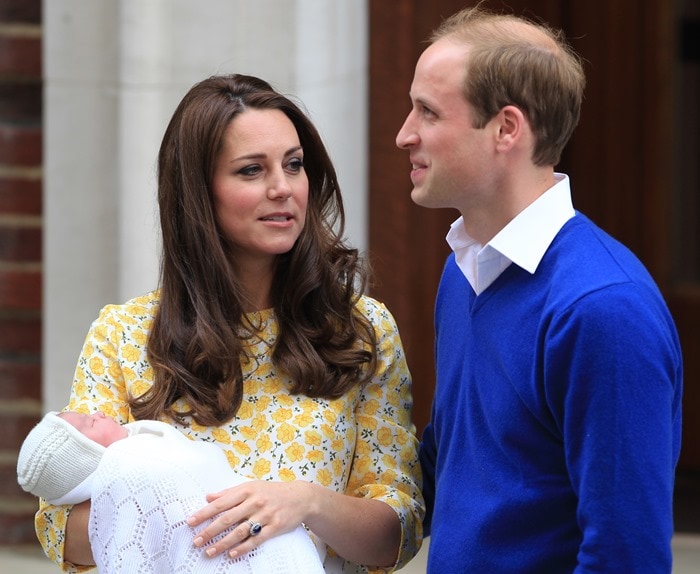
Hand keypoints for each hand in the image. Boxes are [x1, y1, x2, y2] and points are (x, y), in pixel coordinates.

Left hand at [187, 480, 312, 558]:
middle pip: (228, 518)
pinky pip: (256, 540)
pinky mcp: (275, 527)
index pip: (221, 503)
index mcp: (247, 490)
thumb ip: (229, 492)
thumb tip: (208, 496)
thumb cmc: (272, 491)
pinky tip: (232, 554)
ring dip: (223, 543)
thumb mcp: (251, 486)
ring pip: (240, 531)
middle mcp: (255, 502)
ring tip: (209, 551)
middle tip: (196, 541)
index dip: (204, 513)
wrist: (301, 497)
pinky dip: (243, 548)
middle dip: (210, 531)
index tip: (190, 521)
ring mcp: (265, 515)